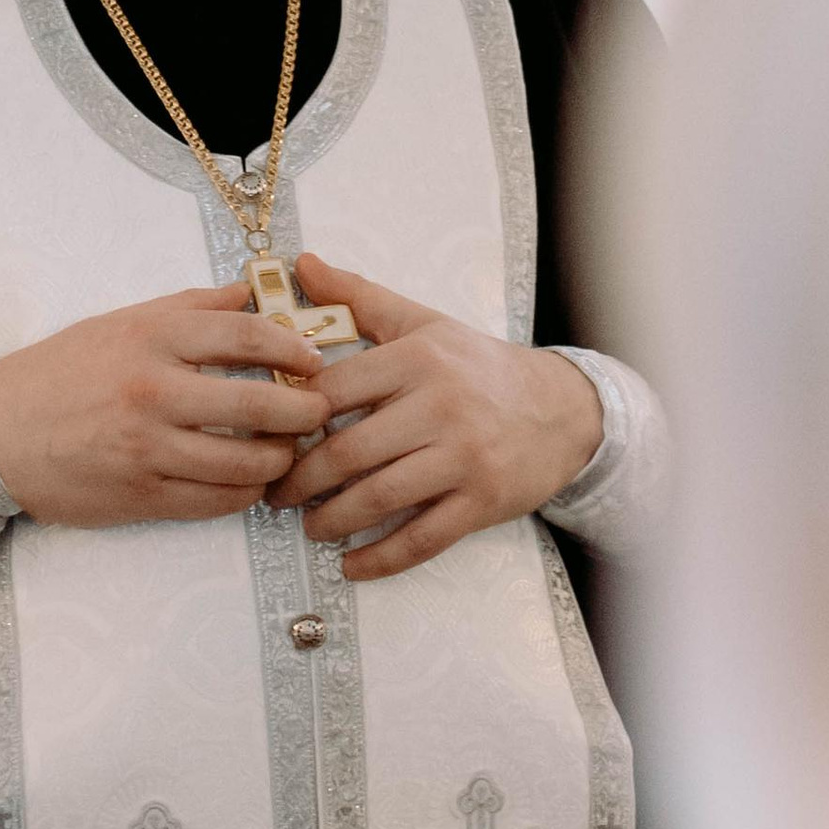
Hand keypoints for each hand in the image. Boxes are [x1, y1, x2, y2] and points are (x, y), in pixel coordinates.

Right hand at [0, 288, 326, 528]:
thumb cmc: (63, 372)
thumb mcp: (122, 322)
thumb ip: (191, 307)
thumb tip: (250, 291)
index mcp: (151, 337)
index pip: (245, 336)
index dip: (293, 349)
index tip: (314, 360)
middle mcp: (153, 391)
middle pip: (257, 405)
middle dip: (304, 412)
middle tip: (320, 413)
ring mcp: (148, 448)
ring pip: (245, 462)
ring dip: (281, 459)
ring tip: (289, 450)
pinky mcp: (143, 495)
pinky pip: (217, 501)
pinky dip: (246, 493)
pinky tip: (253, 482)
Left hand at [270, 254, 603, 583]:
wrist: (560, 409)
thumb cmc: (477, 365)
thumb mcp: (421, 322)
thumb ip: (357, 296)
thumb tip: (299, 264)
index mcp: (418, 358)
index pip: (334, 391)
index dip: (291, 417)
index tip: (268, 434)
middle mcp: (440, 406)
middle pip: (348, 451)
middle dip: (300, 479)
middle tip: (276, 491)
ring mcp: (463, 458)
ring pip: (378, 498)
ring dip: (331, 520)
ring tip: (308, 525)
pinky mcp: (481, 501)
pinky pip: (421, 539)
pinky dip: (379, 558)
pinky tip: (350, 564)